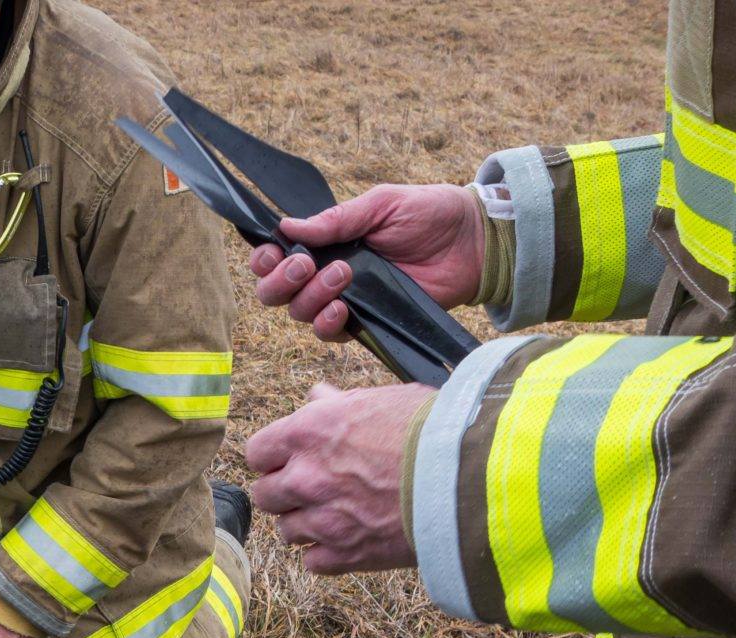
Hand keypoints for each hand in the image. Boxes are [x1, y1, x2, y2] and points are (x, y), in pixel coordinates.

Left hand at [245, 382, 435, 573]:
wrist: (471, 476)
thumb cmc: (432, 429)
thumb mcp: (381, 400)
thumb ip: (338, 404)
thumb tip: (317, 396)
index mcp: (307, 433)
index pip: (257, 451)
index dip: (274, 456)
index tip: (290, 459)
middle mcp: (305, 478)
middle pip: (265, 494)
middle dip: (285, 491)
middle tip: (315, 488)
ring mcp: (322, 520)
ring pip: (285, 530)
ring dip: (305, 523)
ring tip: (336, 514)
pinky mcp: (345, 555)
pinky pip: (312, 561)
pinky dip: (326, 553)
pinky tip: (349, 539)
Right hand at [250, 184, 484, 341]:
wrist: (472, 243)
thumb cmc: (430, 215)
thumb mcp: (381, 205)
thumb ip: (336, 219)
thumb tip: (287, 226)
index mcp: (324, 242)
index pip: (275, 256)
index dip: (264, 259)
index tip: (274, 251)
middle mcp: (324, 273)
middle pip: (275, 292)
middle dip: (281, 280)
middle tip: (306, 265)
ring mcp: (343, 299)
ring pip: (298, 313)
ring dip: (310, 296)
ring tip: (343, 274)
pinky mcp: (365, 321)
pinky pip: (329, 334)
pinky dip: (328, 323)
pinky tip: (344, 307)